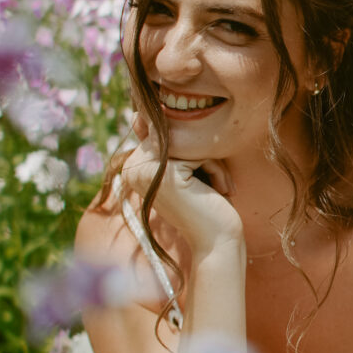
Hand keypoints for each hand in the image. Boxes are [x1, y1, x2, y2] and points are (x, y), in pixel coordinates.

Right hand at [121, 115, 243, 258]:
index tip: (203, 182)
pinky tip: (220, 191)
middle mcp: (132, 166)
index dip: (193, 151)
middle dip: (204, 155)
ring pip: (189, 141)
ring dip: (212, 162)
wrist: (217, 241)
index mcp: (134, 164)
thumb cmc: (206, 204)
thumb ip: (169, 140)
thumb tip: (137, 111)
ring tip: (217, 188)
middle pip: (177, 133)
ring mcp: (145, 170)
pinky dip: (216, 168)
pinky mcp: (165, 174)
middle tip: (215, 185)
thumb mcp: (187, 167)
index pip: (169, 132)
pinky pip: (199, 152)